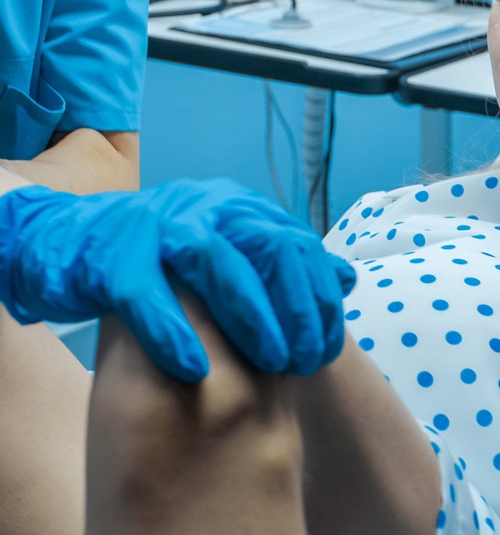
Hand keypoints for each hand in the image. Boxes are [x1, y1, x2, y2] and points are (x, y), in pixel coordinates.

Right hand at [0, 180, 354, 381]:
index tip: (324, 352)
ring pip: (216, 261)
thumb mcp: (232, 255)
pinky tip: (195, 370)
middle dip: (296, 308)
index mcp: (241, 209)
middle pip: (271, 247)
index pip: (300, 247)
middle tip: (302, 361)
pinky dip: (173, 331)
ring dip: (251, 316)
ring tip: (271, 364)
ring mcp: (159, 226)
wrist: (75, 244)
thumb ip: (285, 268)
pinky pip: (147, 293)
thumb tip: (345, 280)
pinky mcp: (113, 255)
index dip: (320, 300)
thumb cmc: (166, 260)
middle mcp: (207, 208)